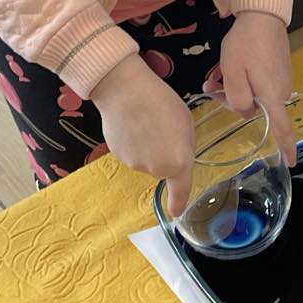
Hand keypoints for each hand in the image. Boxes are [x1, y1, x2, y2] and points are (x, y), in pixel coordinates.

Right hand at [94, 55, 195, 215]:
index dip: (179, 202)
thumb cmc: (161, 102)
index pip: (181, 190)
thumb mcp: (185, 123)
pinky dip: (132, 141)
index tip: (176, 212)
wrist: (125, 90)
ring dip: (148, 146)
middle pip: (162, 167)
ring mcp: (134, 164)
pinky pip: (130, 152)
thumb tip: (174, 156)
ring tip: (145, 121)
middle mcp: (155, 169)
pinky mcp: (117, 155)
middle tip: (163, 127)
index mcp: (178, 163)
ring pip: (145, 159)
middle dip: (164, 153)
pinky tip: (131, 123)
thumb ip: (184, 147)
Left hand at [219, 11, 297, 166]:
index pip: (282, 128)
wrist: (263, 15)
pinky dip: (245, 80)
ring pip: (255, 95)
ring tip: (217, 73)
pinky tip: (232, 66)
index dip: (287, 147)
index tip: (291, 162)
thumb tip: (245, 110)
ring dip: (236, 88)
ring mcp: (281, 79)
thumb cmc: (246, 44)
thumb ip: (238, 99)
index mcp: (272, 96)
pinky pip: (260, 84)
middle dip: (234, 101)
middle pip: (257, 109)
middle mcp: (281, 91)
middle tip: (212, 85)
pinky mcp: (278, 69)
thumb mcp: (233, 73)